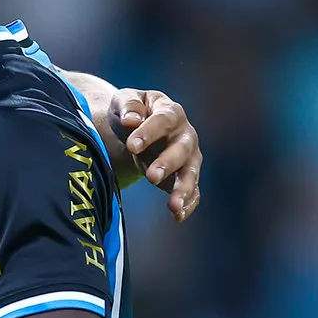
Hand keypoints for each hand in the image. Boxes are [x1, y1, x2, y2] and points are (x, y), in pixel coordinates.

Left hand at [111, 88, 200, 221]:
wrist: (134, 129)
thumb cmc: (131, 113)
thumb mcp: (124, 101)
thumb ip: (128, 106)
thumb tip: (131, 120)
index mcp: (170, 112)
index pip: (163, 120)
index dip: (149, 132)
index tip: (131, 146)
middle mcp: (185, 135)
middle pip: (182, 149)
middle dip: (167, 163)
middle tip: (151, 177)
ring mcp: (188, 158)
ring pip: (191, 173)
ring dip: (183, 189)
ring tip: (172, 206)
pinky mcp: (185, 177)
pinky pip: (192, 192)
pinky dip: (187, 205)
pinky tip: (178, 216)